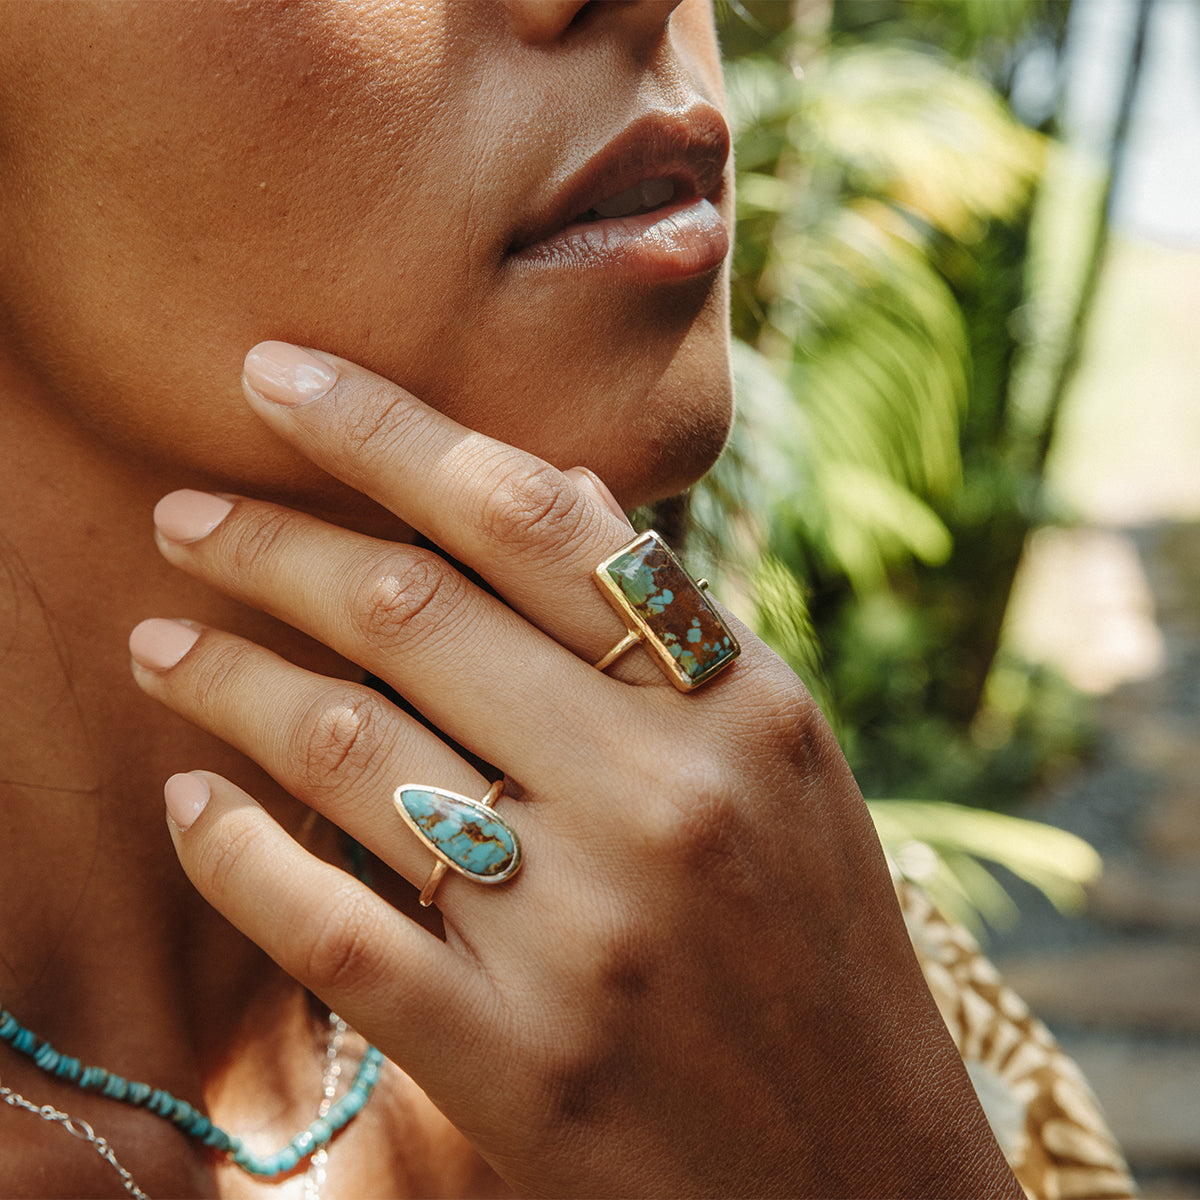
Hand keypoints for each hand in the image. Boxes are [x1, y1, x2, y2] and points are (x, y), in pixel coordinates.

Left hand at [130, 342, 1019, 1197]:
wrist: (859, 1166)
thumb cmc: (812, 940)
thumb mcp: (780, 757)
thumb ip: (667, 625)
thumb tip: (549, 483)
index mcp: (733, 703)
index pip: (530, 514)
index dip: (385, 427)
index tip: (275, 373)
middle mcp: (658, 795)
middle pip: (414, 610)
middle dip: (269, 541)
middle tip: (181, 511)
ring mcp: (583, 929)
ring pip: (349, 750)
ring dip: (229, 678)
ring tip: (162, 640)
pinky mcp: (512, 1057)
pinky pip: (327, 923)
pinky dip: (235, 849)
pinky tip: (188, 804)